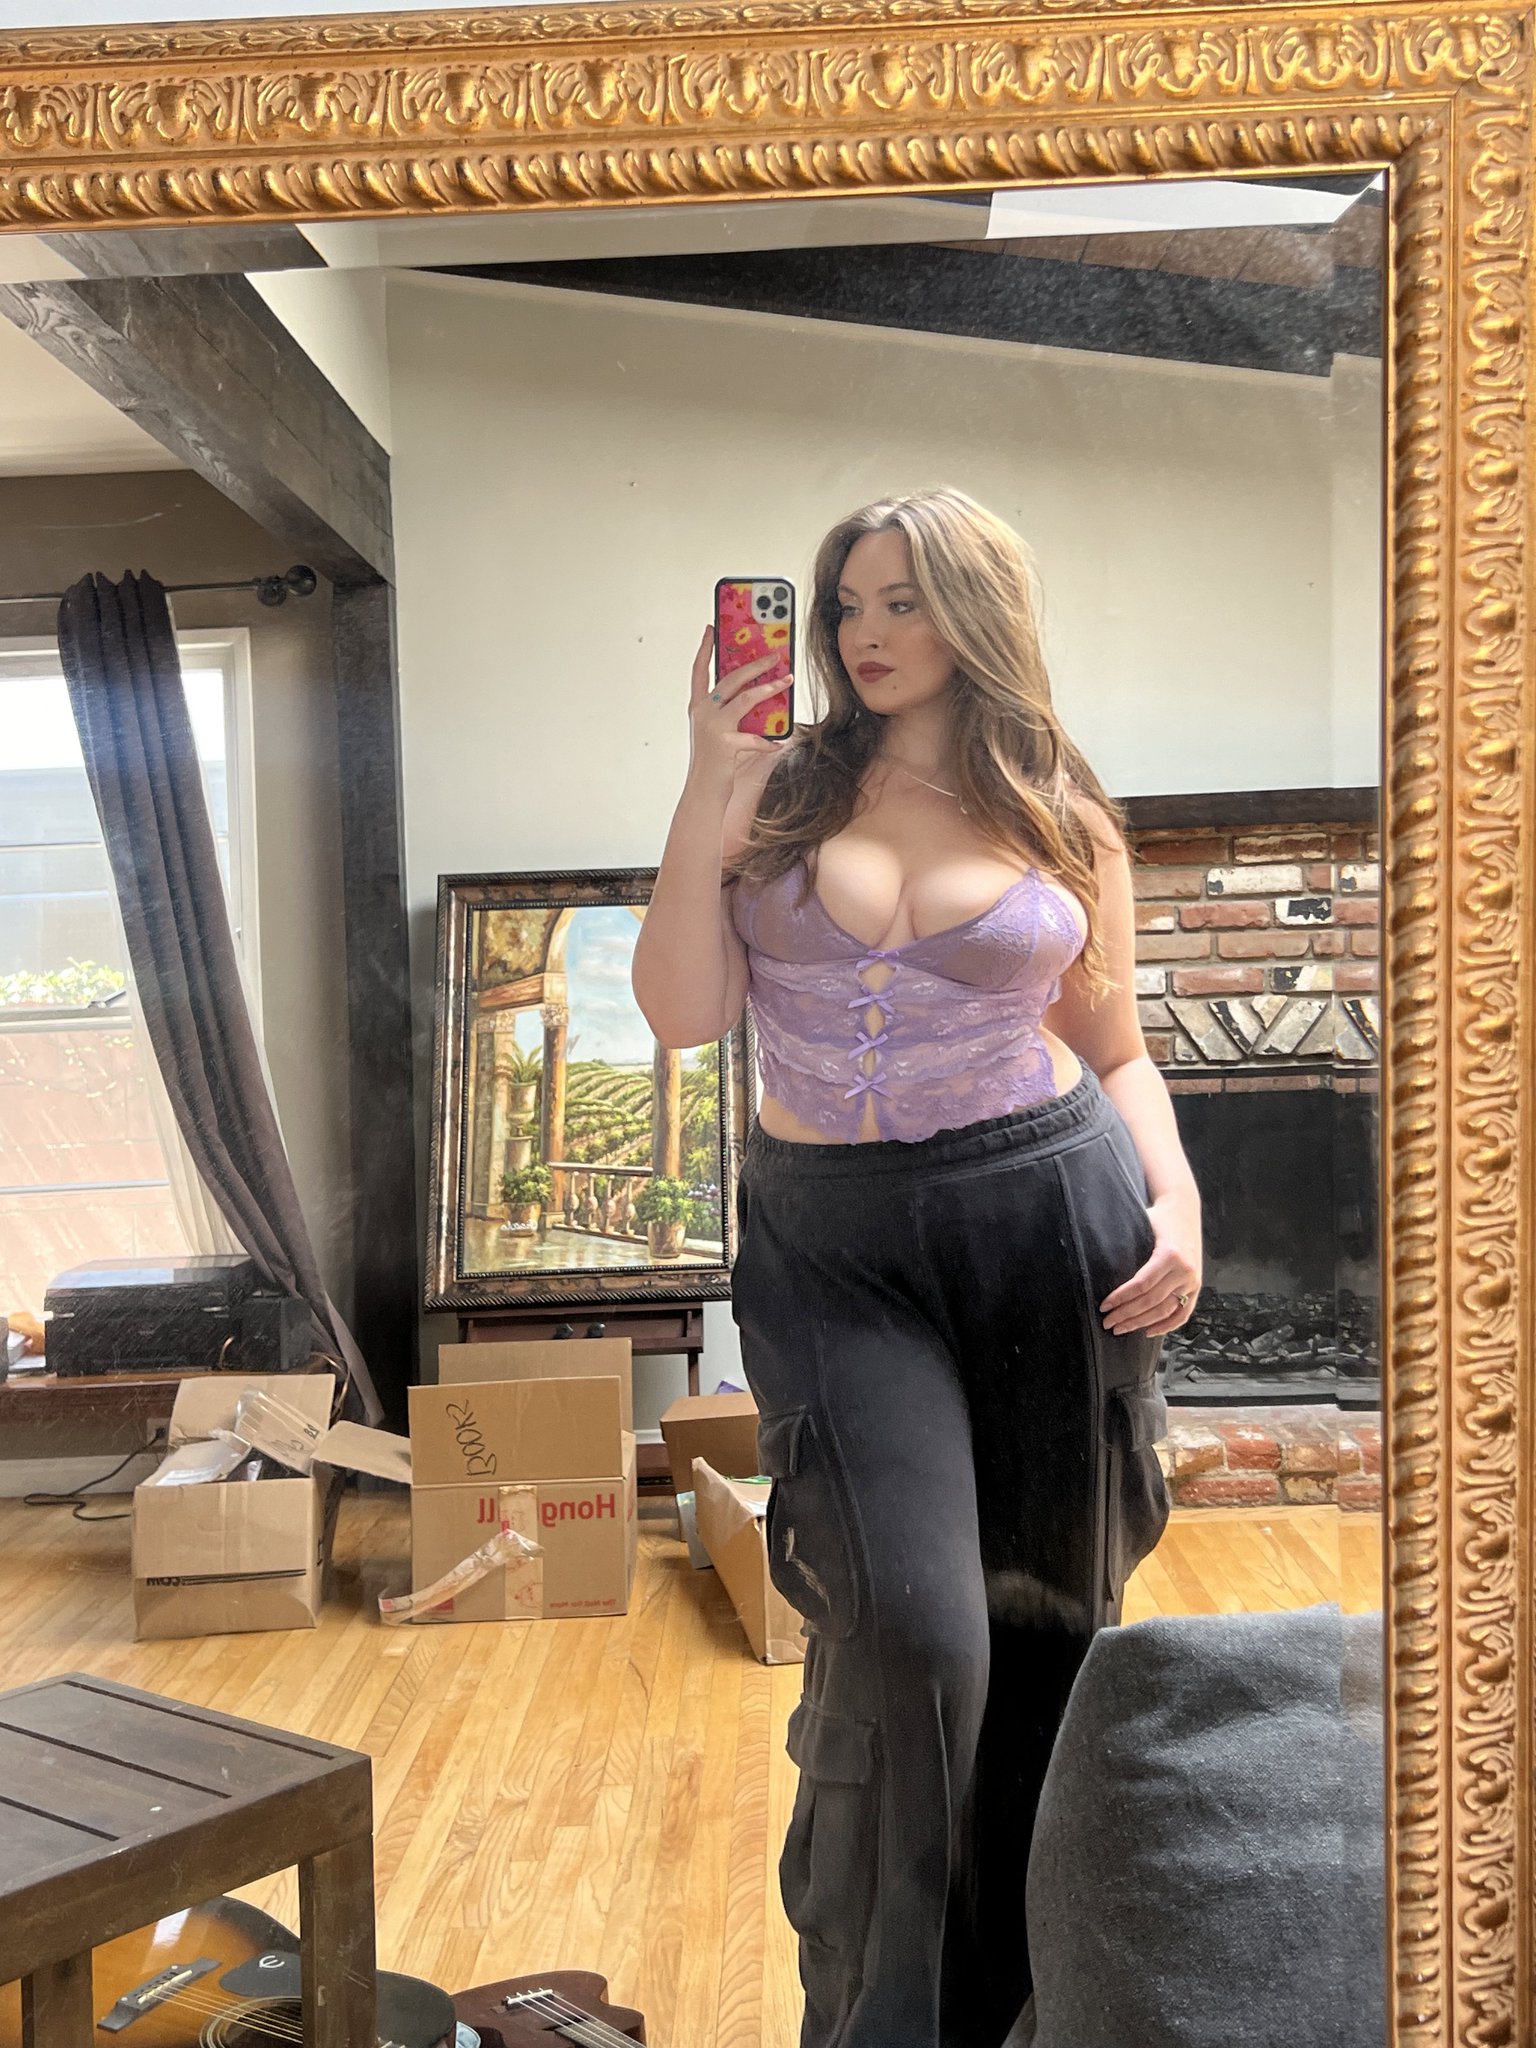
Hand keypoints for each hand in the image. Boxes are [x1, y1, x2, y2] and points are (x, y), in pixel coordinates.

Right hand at [687, 626, 788, 797]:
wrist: (702, 792)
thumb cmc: (715, 763)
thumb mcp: (719, 732)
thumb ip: (733, 714)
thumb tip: (761, 696)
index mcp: (698, 707)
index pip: (699, 670)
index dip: (705, 648)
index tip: (711, 628)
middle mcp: (702, 713)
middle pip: (730, 678)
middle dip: (755, 664)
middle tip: (776, 655)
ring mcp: (712, 727)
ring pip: (745, 698)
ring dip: (770, 689)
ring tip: (788, 681)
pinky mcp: (725, 744)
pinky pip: (755, 737)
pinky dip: (769, 741)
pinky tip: (779, 742)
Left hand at [1099, 1188, 1202, 1337]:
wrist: (1184, 1208)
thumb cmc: (1158, 1216)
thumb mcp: (1143, 1224)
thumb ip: (1129, 1246)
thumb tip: (1100, 1268)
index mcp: (1170, 1254)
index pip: (1141, 1284)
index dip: (1121, 1298)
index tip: (1104, 1306)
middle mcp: (1184, 1270)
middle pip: (1151, 1301)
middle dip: (1127, 1314)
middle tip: (1107, 1322)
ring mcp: (1193, 1280)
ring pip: (1165, 1310)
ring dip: (1141, 1323)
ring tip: (1121, 1328)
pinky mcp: (1196, 1286)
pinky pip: (1182, 1313)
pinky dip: (1166, 1325)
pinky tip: (1148, 1331)